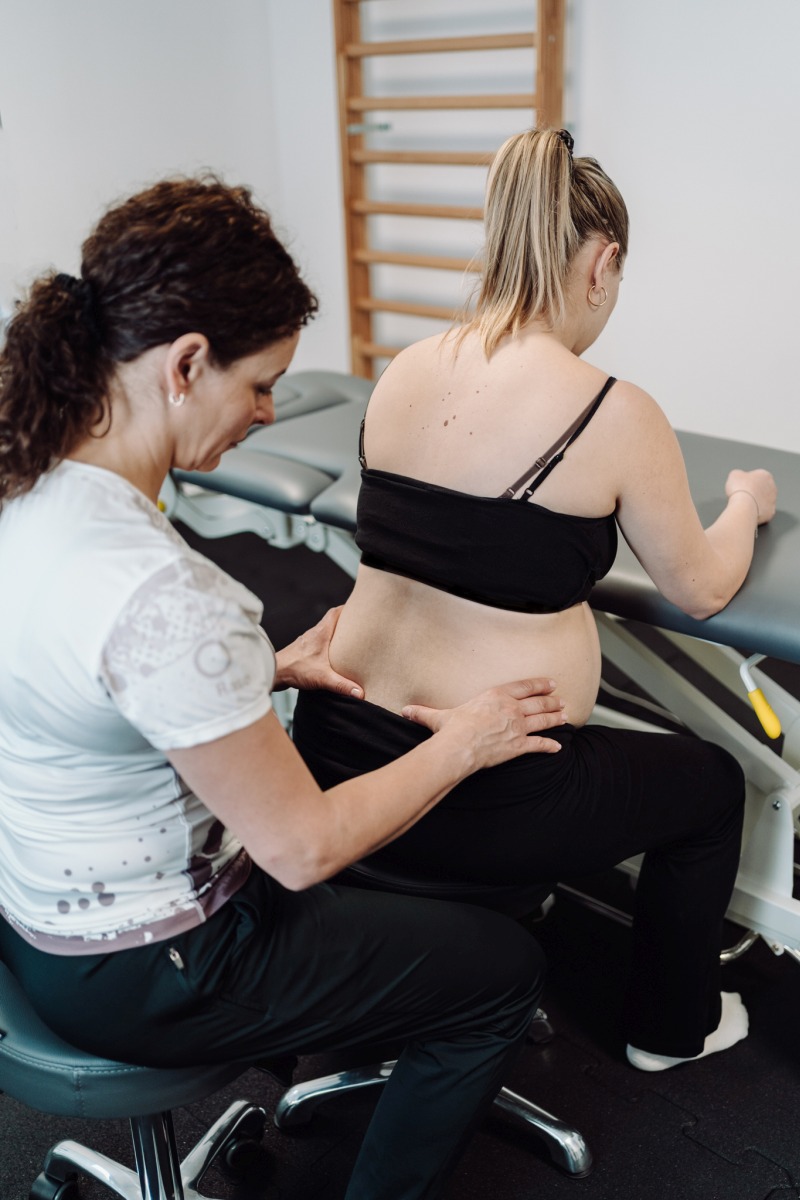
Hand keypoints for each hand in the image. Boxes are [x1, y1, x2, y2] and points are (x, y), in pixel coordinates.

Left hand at [274, 607, 363, 698]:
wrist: (273, 672)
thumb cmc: (295, 669)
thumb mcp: (323, 677)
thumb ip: (341, 684)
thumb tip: (359, 693)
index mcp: (321, 632)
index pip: (335, 612)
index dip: (347, 608)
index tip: (359, 608)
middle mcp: (314, 633)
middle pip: (332, 620)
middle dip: (345, 621)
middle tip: (358, 625)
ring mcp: (307, 641)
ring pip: (324, 631)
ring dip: (335, 633)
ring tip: (348, 640)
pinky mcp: (302, 650)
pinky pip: (318, 641)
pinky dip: (326, 643)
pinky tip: (330, 654)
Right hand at [402, 677, 565, 763]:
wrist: (459, 746)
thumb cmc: (451, 729)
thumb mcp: (439, 716)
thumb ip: (425, 712)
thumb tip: (405, 710)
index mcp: (496, 695)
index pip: (524, 686)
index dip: (539, 684)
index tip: (550, 683)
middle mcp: (511, 709)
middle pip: (538, 703)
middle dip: (552, 701)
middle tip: (561, 701)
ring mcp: (517, 727)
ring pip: (543, 721)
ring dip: (556, 718)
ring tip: (565, 716)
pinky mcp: (518, 745)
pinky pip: (539, 745)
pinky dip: (550, 746)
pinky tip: (558, 747)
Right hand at [725, 468, 776, 525]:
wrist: (744, 505)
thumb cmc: (740, 489)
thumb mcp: (734, 474)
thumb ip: (739, 474)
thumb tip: (739, 477)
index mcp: (765, 475)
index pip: (756, 477)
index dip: (746, 481)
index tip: (739, 486)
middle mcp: (772, 487)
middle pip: (761, 489)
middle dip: (752, 492)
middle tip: (741, 495)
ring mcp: (773, 501)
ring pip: (762, 501)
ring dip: (754, 502)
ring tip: (743, 504)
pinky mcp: (770, 513)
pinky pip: (762, 512)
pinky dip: (755, 512)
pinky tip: (748, 512)